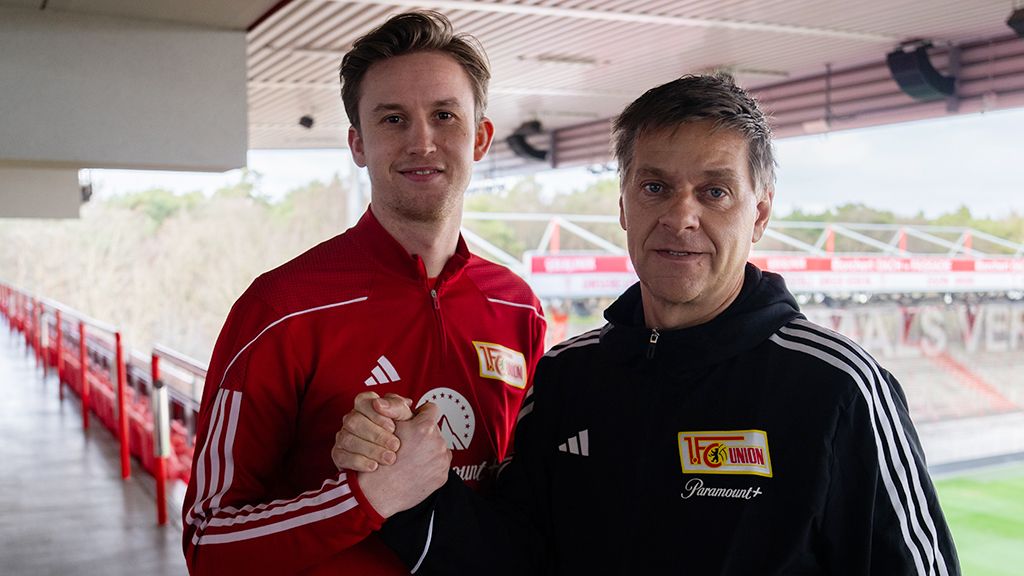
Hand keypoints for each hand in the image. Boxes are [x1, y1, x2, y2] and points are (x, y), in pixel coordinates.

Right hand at [333, 391, 413, 471]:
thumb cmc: (402, 434)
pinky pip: (342, 456)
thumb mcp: (406, 419)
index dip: (376, 414)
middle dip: (377, 435)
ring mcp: (343, 436)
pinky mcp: (339, 454)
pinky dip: (359, 462)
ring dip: (371, 450)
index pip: (363, 401)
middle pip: (354, 421)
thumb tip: (380, 403)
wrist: (400, 461)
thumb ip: (398, 407)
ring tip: (389, 459)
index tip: (393, 427)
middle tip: (395, 446)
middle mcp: (352, 418)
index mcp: (366, 405)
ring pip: (348, 439)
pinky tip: (374, 466)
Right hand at [357, 402, 451, 517]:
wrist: (378, 493)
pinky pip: (439, 464)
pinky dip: (430, 465)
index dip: (421, 413)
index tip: (415, 419)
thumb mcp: (387, 427)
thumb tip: (410, 403)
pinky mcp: (442, 476)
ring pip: (437, 447)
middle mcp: (437, 443)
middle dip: (423, 434)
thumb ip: (400, 410)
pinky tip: (416, 469)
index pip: (431, 409)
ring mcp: (441, 461)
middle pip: (434, 430)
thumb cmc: (379, 460)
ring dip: (428, 449)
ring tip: (411, 458)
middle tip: (408, 443)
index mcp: (425, 428)